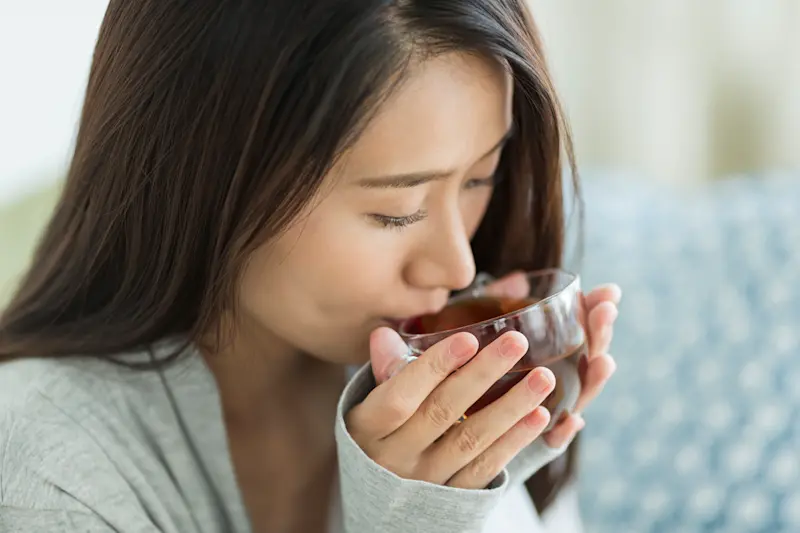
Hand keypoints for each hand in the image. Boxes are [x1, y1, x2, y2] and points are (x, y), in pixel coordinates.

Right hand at [346, 327, 556, 489]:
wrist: (379, 498)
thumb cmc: (376, 433)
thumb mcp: (368, 404)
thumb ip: (384, 370)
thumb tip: (385, 335)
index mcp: (368, 428)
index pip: (400, 396)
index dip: (433, 368)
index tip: (468, 338)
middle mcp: (396, 457)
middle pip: (442, 412)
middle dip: (482, 374)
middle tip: (517, 342)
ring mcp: (426, 480)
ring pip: (472, 440)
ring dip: (511, 406)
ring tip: (543, 377)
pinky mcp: (454, 497)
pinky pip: (487, 467)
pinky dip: (515, 441)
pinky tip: (540, 416)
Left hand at [484, 271, 619, 447]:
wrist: (456, 423)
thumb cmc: (475, 369)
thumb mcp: (486, 333)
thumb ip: (501, 305)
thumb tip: (520, 280)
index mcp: (551, 353)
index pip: (582, 329)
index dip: (596, 311)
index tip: (610, 292)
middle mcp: (557, 382)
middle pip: (587, 357)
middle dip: (601, 333)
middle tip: (607, 311)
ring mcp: (549, 411)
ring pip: (579, 395)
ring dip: (594, 379)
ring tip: (603, 361)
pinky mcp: (532, 443)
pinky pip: (551, 441)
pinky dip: (563, 432)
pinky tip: (572, 421)